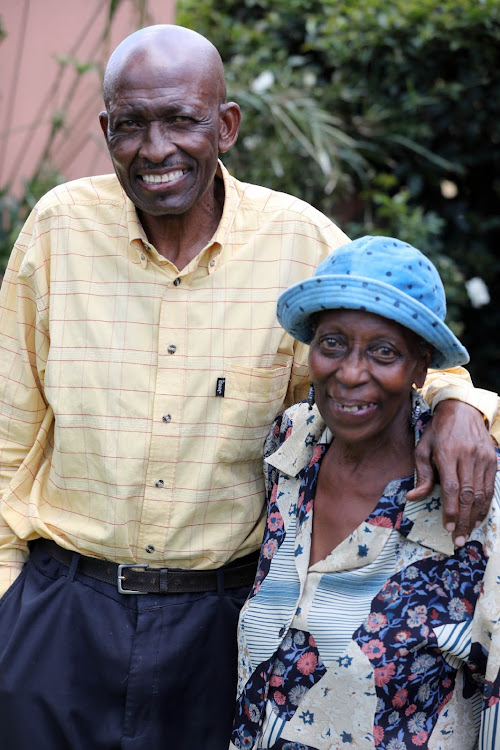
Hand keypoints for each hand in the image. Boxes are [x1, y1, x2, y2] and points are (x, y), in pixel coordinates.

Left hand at [407, 399, 496, 545]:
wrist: (462, 409)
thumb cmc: (438, 431)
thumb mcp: (423, 448)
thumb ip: (421, 474)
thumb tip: (413, 497)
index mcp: (447, 453)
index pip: (451, 488)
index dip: (450, 510)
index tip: (447, 527)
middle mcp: (467, 456)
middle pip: (468, 494)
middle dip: (463, 520)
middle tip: (458, 539)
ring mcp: (483, 458)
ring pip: (481, 493)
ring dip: (475, 516)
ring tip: (468, 533)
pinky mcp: (492, 459)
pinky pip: (490, 487)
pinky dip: (485, 504)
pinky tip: (479, 517)